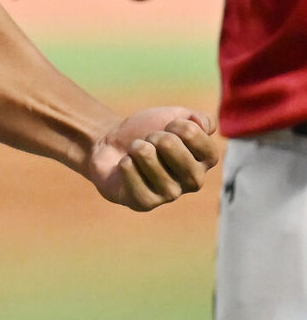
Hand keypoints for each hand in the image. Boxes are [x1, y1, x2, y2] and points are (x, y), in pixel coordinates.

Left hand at [86, 107, 218, 210]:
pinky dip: (125, 163)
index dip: (178, 126)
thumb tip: (200, 123)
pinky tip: (126, 164)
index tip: (169, 126)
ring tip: (136, 150)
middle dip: (155, 136)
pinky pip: (133, 176)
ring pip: (150, 159)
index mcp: (205, 161)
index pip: (197, 138)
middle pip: (173, 147)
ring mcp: (170, 194)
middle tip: (150, 139)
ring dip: (137, 147)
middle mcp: (193, 181)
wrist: (113, 143)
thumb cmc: (148, 130)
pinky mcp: (145, 203)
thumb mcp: (176, 116)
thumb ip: (200, 119)